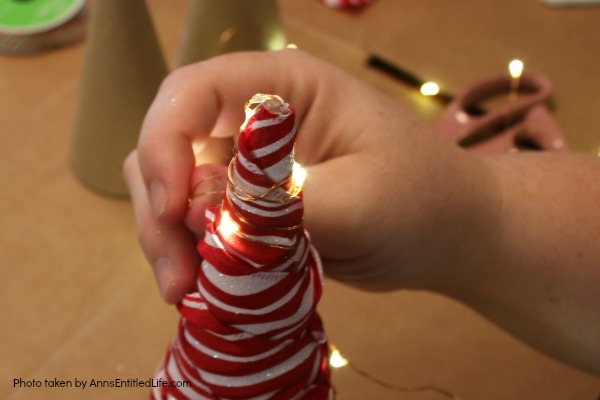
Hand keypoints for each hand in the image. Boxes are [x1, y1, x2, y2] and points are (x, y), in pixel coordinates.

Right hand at [123, 49, 495, 302]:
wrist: (451, 234)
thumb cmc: (422, 199)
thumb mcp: (358, 202)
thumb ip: (276, 207)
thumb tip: (194, 213)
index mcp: (284, 88)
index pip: (192, 93)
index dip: (164, 145)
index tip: (173, 209)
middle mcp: (255, 118)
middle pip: (170, 145)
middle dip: (159, 208)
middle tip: (177, 275)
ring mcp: (250, 162)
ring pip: (176, 190)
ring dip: (168, 239)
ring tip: (187, 292)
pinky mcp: (252, 203)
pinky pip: (200, 223)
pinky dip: (192, 255)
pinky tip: (204, 289)